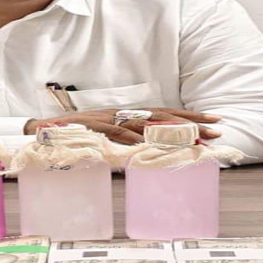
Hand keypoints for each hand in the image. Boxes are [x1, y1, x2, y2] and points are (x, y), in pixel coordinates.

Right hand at [24, 108, 221, 143]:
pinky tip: (153, 144)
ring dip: (170, 132)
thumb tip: (150, 150)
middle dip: (191, 122)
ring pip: (146, 123)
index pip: (164, 113)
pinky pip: (119, 132)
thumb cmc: (76, 133)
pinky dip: (136, 137)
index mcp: (126, 113)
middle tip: (218, 129)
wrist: (44, 128)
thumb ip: (127, 139)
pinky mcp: (96, 126)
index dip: (190, 116)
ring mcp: (110, 118)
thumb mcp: (106, 135)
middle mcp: (122, 112)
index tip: (215, 120)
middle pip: (163, 115)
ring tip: (196, 140)